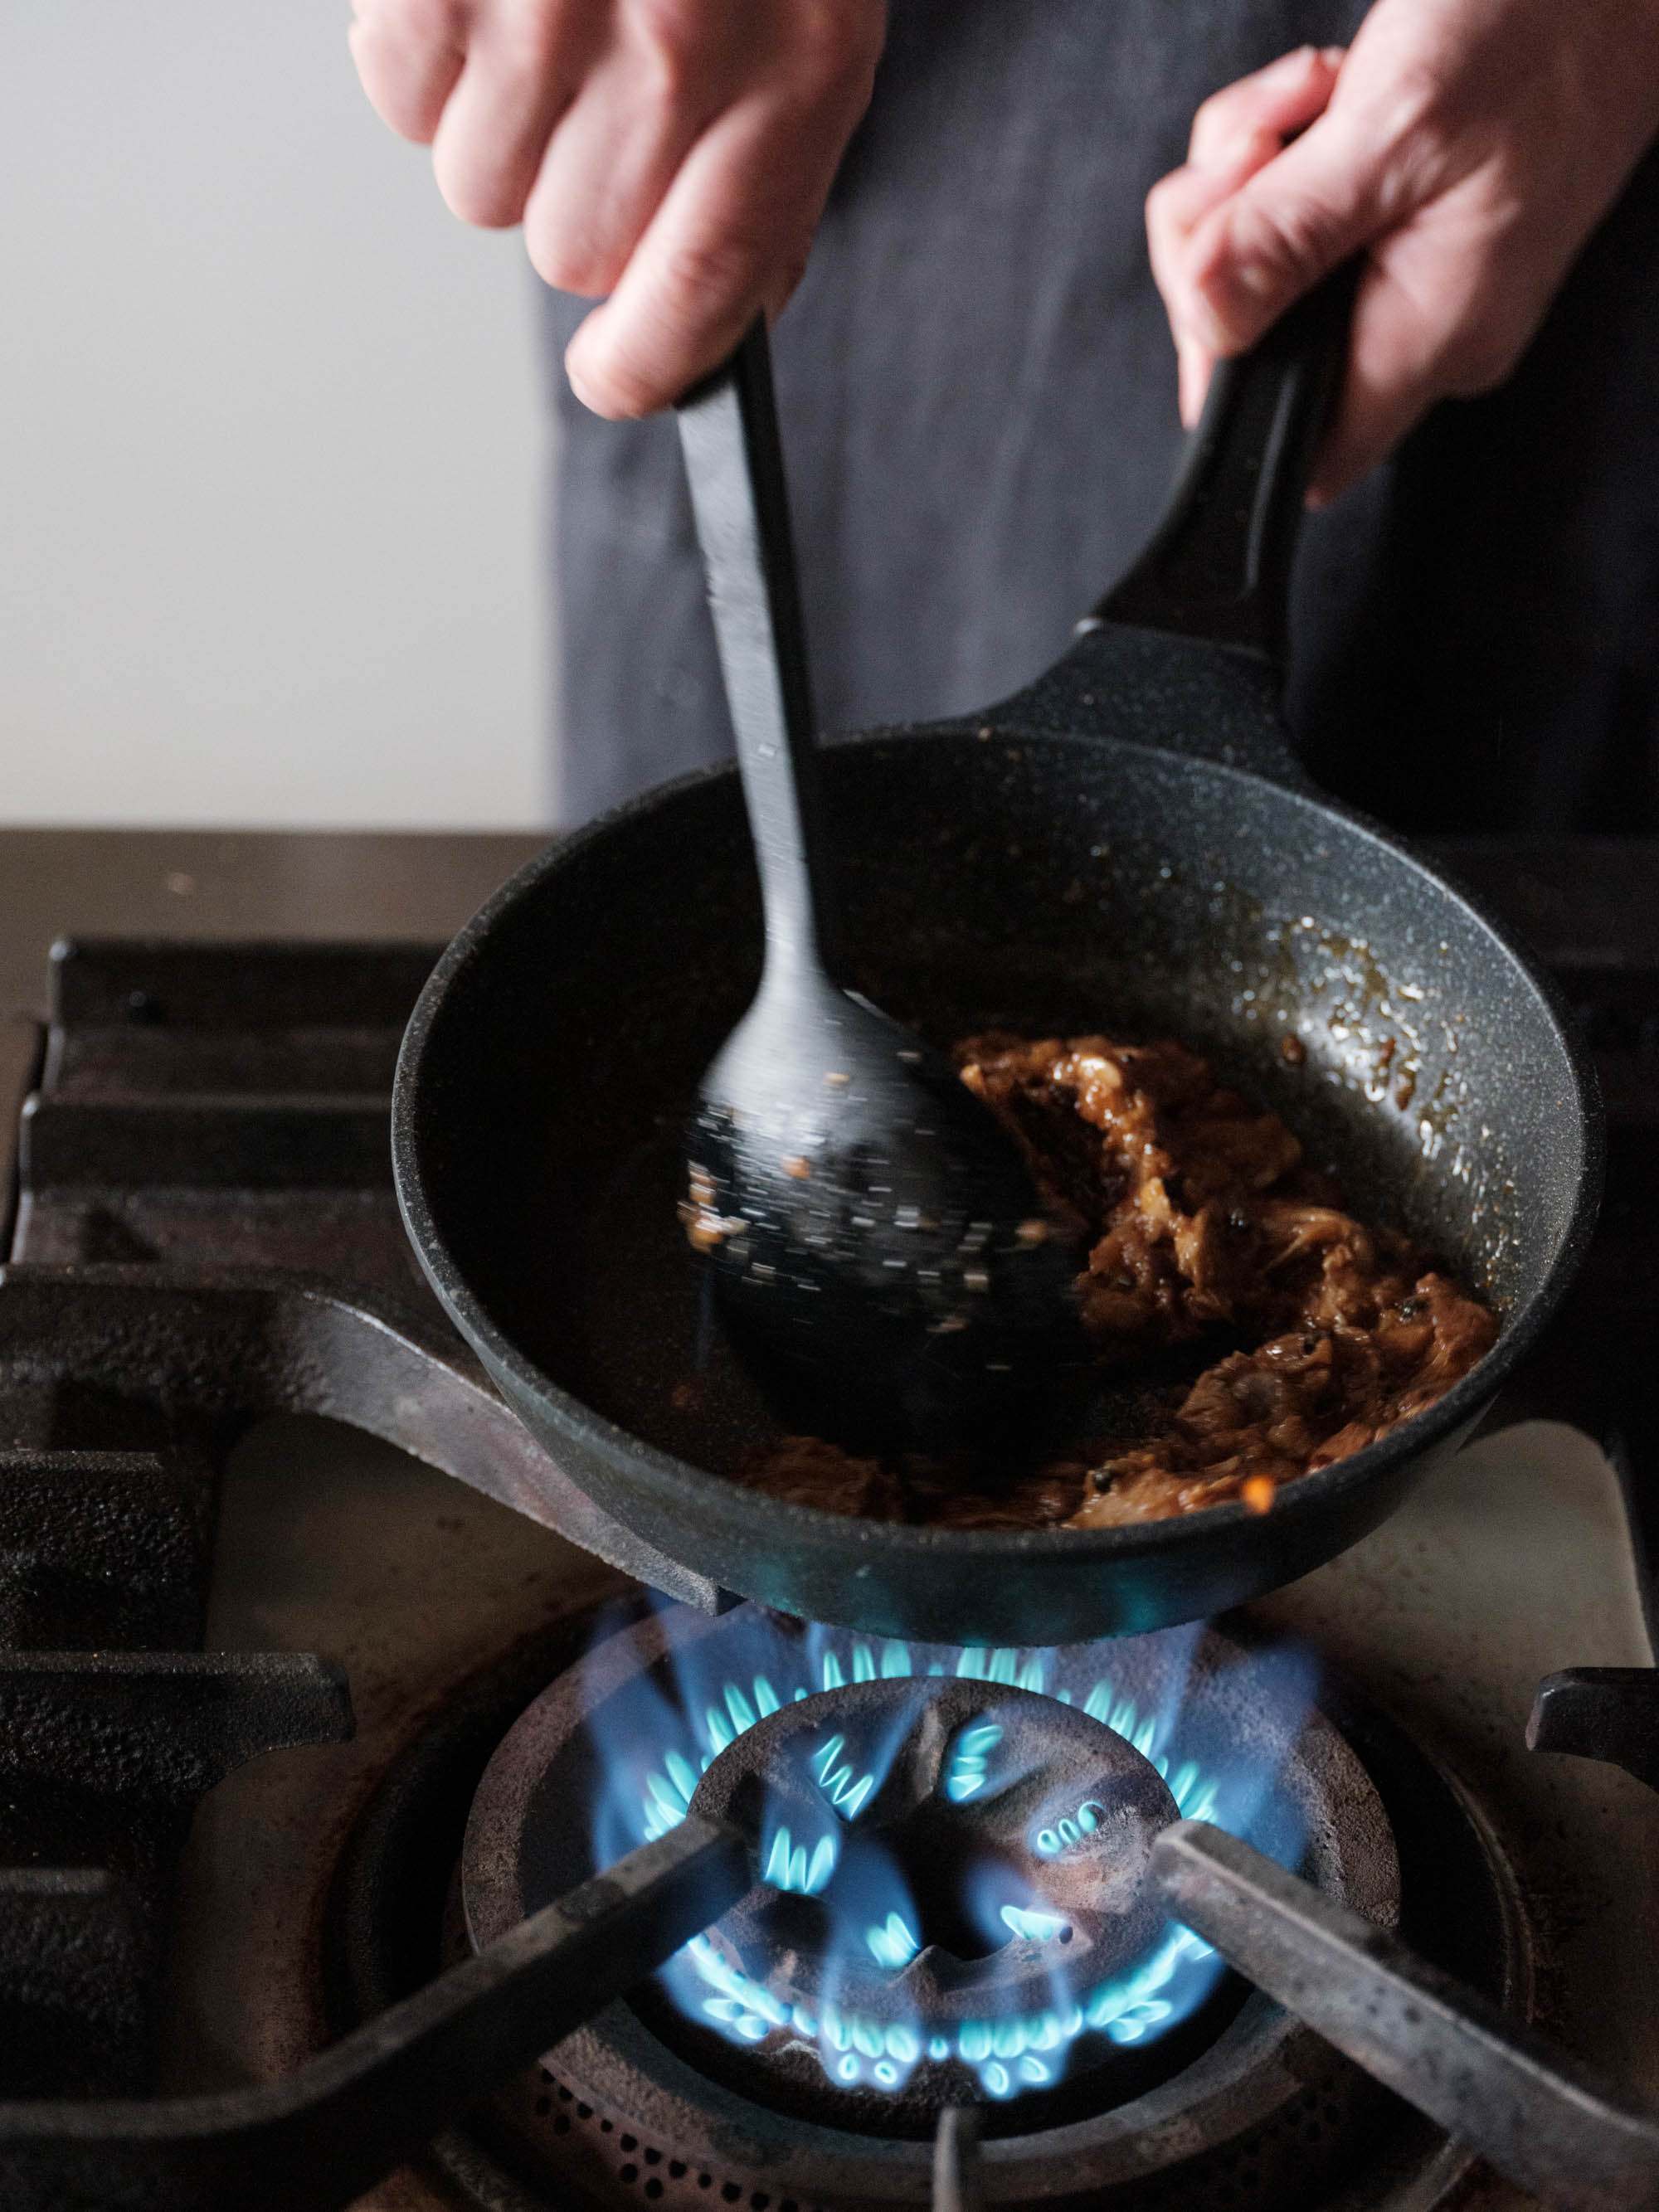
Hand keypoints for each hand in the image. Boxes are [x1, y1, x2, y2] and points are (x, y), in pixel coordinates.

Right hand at [350, 0, 885, 416]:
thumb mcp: (815, 14)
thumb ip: (775, 172)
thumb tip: (722, 316)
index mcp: (796, 68)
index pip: (706, 289)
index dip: (650, 364)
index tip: (618, 382)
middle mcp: (678, 45)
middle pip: (575, 251)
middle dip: (577, 200)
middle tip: (594, 97)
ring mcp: (547, 2)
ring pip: (479, 188)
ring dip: (500, 128)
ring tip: (543, 15)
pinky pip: (401, 96)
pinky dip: (429, 55)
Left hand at [1145, 3, 1658, 502]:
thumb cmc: (1541, 31)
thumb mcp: (1395, 127)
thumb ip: (1286, 235)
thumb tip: (1206, 317)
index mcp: (1431, 339)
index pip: (1304, 456)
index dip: (1229, 389)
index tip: (1214, 283)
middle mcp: (1418, 329)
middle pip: (1252, 350)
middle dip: (1219, 242)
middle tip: (1260, 149)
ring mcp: (1405, 281)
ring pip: (1254, 271)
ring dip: (1247, 176)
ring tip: (1312, 99)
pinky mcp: (1392, 230)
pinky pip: (1288, 222)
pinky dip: (1278, 152)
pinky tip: (1324, 99)